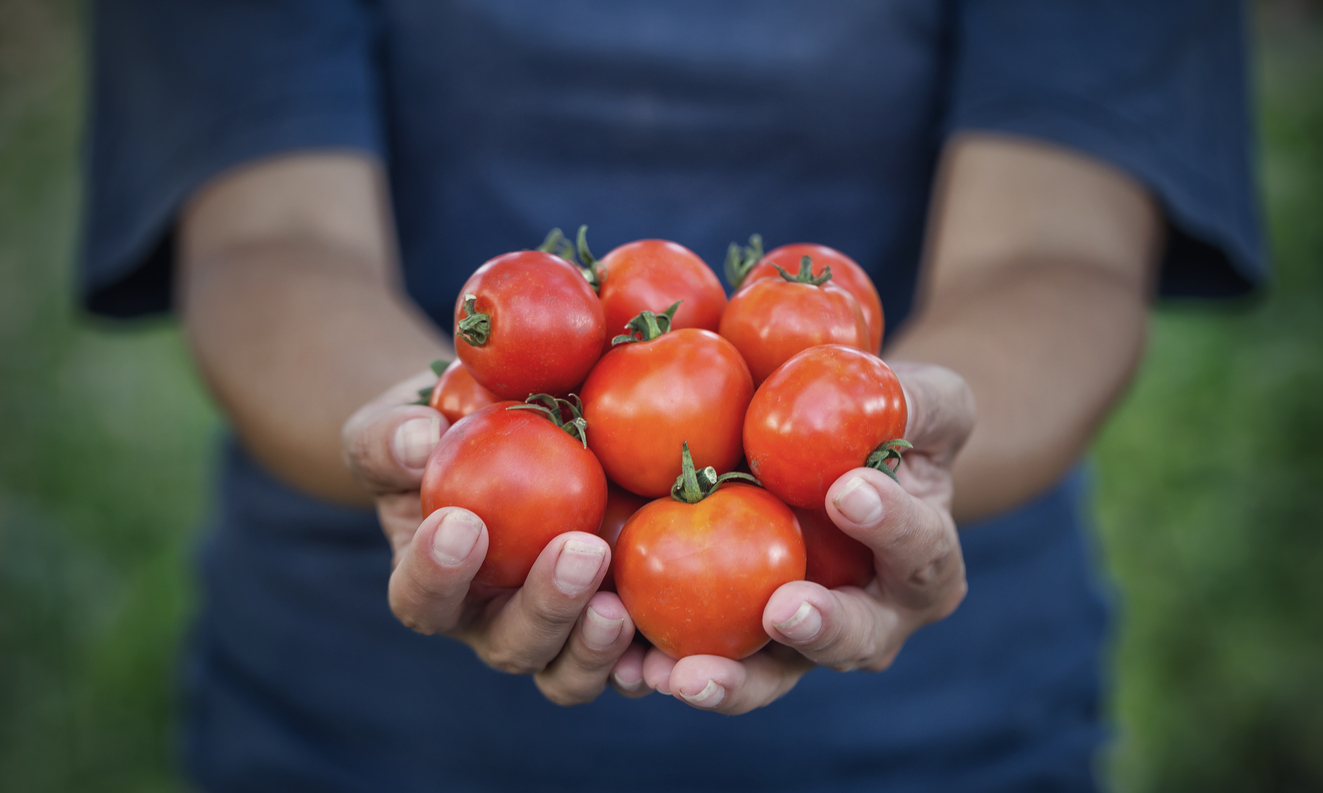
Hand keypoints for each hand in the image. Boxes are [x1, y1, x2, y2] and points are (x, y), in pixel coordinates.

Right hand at [342, 371, 638, 704]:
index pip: (422, 597)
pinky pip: (632, 657)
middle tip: (579, 551)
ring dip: (596, 645)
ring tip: (620, 607)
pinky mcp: (613, 624)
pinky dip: (652, 658)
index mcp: (435, 584)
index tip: (461, 522)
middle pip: (511, 644)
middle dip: (545, 606)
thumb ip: (392, 436)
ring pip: (569, 670)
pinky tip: (676, 645)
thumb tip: (419, 439)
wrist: (504, 431)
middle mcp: (494, 622)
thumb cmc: (439, 430)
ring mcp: (557, 632)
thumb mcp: (397, 424)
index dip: (437, 573)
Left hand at [635, 362, 973, 713]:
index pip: (920, 551)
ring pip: (771, 675)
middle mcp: (870, 620)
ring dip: (730, 679)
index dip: (891, 526)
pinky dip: (660, 666)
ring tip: (683, 675)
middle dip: (818, 630)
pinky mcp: (732, 642)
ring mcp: (797, 642)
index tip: (846, 489)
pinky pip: (700, 664)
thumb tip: (889, 390)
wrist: (828, 464)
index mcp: (923, 565)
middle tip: (782, 610)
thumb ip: (918, 398)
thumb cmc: (883, 423)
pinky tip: (624, 662)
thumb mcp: (922, 398)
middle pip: (851, 640)